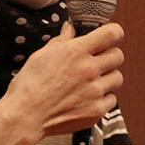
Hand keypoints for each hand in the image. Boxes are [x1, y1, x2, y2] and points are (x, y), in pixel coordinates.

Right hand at [0, 21, 125, 139]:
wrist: (26, 115)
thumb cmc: (30, 85)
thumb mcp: (42, 55)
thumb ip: (62, 40)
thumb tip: (70, 29)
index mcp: (76, 52)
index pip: (111, 34)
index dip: (114, 33)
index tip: (112, 36)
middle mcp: (89, 69)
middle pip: (118, 56)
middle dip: (109, 56)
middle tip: (98, 61)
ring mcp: (95, 91)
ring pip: (117, 78)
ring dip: (108, 78)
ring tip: (92, 82)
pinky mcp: (97, 110)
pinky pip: (112, 99)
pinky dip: (104, 98)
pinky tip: (89, 98)